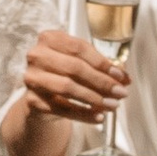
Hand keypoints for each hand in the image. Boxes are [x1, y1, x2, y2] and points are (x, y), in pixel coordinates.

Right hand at [1, 26, 126, 155]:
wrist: (41, 98)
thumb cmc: (63, 75)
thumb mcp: (81, 65)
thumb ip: (101, 68)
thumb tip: (124, 79)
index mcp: (49, 39)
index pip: (80, 48)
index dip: (103, 63)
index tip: (120, 76)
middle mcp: (37, 56)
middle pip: (75, 68)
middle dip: (102, 82)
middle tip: (120, 92)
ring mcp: (33, 78)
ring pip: (68, 88)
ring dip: (94, 98)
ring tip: (112, 105)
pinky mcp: (32, 100)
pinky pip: (62, 109)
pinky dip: (83, 114)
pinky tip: (98, 117)